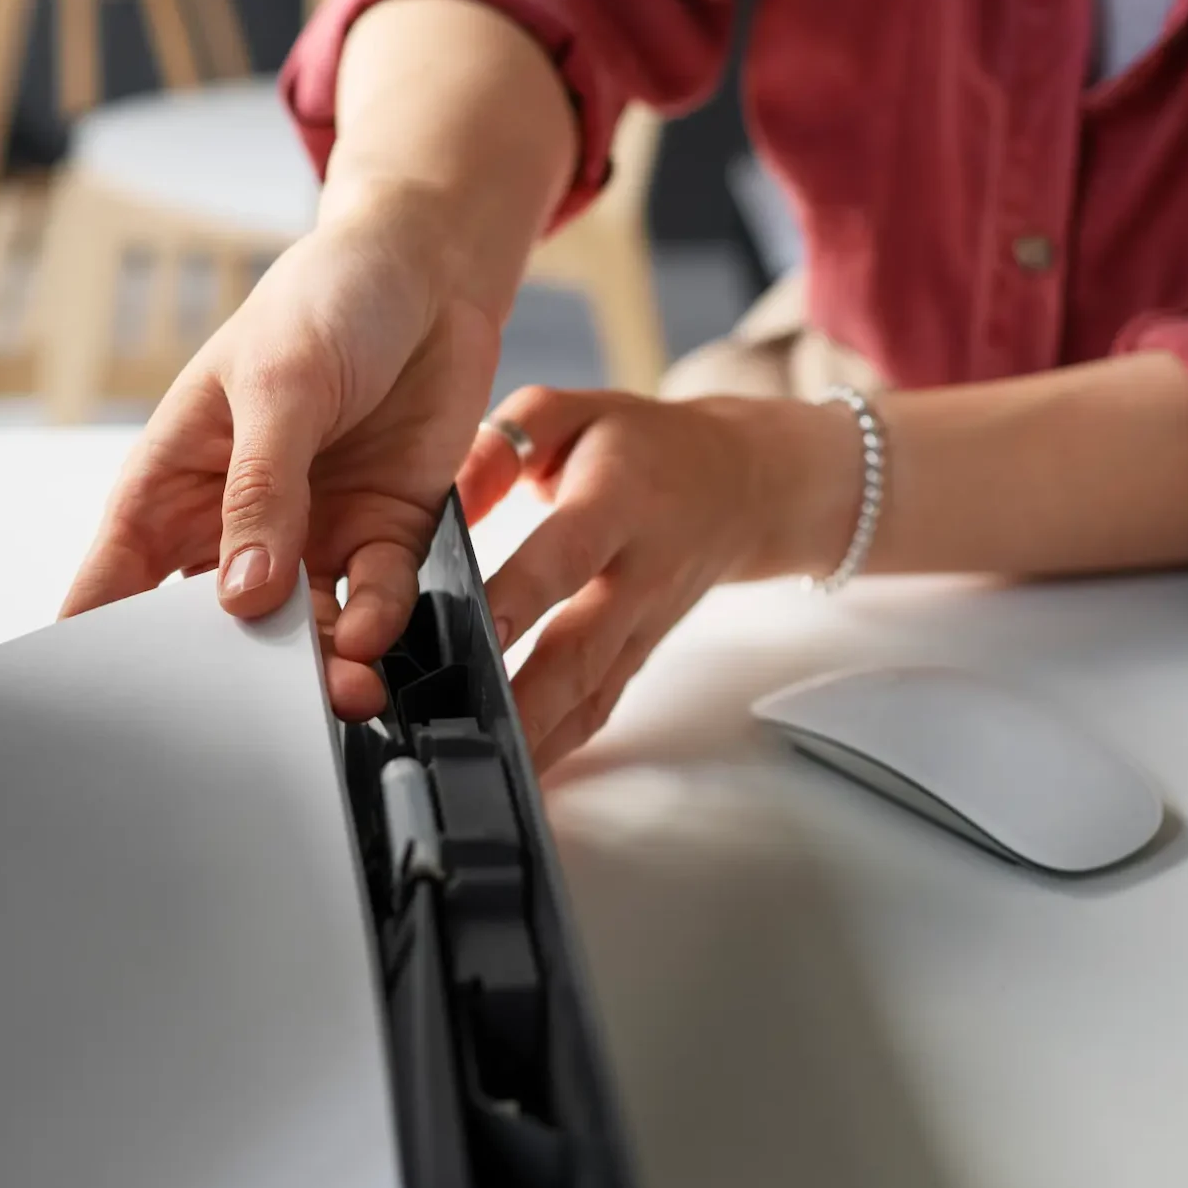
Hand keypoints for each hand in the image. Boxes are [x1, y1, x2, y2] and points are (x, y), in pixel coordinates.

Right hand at [61, 191, 504, 718]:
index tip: (112, 704)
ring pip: (300, 632)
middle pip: (212, 629)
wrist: (431, 270)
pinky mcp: (382, 535)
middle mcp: (235, 524)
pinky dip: (376, 625)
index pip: (116, 580)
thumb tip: (244, 594)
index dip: (101, 646)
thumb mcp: (279, 383)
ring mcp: (310, 535)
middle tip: (254, 712)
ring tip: (339, 691)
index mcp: (173, 482)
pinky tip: (373, 632)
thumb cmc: (328, 299)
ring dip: (318, 667)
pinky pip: (374, 601)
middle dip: (232, 675)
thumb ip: (262, 491)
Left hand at [457, 385, 854, 766]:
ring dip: (536, 738)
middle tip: (462, 725)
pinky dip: (559, 749)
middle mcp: (636, 574)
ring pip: (590, 695)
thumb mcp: (575, 412)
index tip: (477, 625)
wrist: (742, 485)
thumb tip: (445, 497)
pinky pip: (598, 711)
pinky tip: (515, 775)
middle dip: (524, 694)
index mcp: (618, 502)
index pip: (567, 554)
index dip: (524, 592)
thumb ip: (506, 443)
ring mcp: (643, 626)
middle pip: (582, 647)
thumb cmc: (642, 444)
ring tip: (473, 765)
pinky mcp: (639, 658)